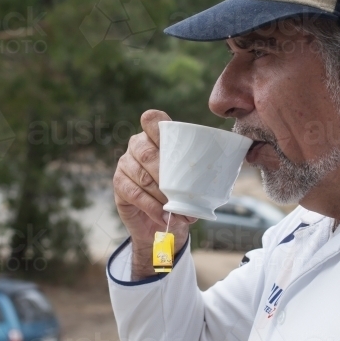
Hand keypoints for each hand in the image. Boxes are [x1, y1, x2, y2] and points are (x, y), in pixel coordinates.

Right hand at [113, 109, 194, 278]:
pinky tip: (164, 217)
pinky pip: (135, 194)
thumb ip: (197, 171)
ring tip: (178, 211)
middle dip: (167, 174)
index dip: (159, 126)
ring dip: (162, 196)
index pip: (151, 120)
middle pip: (147, 152)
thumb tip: (220, 175)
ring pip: (142, 176)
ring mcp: (125, 163)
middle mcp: (137, 145)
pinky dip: (152, 208)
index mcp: (155, 135)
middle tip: (183, 193)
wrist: (161, 220)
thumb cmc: (179, 193)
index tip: (175, 139)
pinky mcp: (119, 183)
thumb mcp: (191, 179)